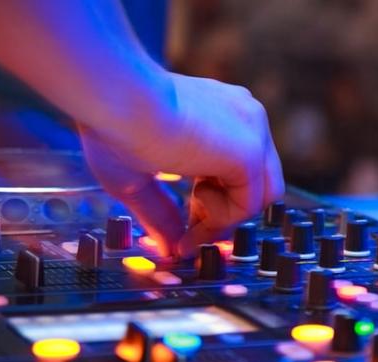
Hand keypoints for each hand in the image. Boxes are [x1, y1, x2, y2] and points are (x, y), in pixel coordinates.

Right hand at [80, 73, 283, 257]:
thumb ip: (162, 212)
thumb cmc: (114, 124)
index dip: (216, 201)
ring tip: (191, 210)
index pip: (240, 167)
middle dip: (226, 211)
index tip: (187, 226)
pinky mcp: (249, 151)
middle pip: (260, 181)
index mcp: (222, 112)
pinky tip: (192, 206)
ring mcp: (253, 130)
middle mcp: (245, 116)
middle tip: (192, 227)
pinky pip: (250, 203)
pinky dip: (221, 219)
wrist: (115, 98)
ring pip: (263, 193)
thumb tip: (170, 248)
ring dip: (225, 215)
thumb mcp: (139, 177)